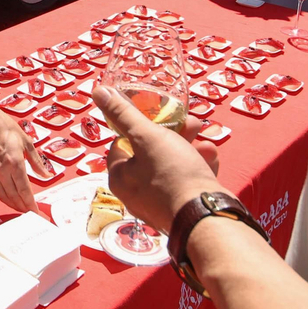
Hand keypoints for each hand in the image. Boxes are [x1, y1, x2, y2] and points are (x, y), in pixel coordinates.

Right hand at [0, 108, 40, 212]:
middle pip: (14, 197)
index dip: (31, 204)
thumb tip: (47, 175)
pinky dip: (6, 198)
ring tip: (24, 210)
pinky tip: (13, 199)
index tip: (37, 212)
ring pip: (4, 196)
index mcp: (15, 163)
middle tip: (33, 215)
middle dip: (24, 208)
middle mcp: (3, 170)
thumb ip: (37, 162)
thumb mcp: (27, 142)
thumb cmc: (7, 128)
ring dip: (14, 206)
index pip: (24, 190)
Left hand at [92, 84, 223, 233]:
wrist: (205, 217)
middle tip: (189, 121)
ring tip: (202, 134)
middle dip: (172, 133)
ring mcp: (160, 204)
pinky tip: (210, 156)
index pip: (120, 143)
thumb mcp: (146, 136)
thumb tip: (97, 91)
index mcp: (119, 176)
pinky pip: (187, 182)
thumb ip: (123, 113)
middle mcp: (135, 193)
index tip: (156, 115)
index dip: (138, 126)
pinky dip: (198, 166)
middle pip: (150, 154)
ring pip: (172, 166)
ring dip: (189, 147)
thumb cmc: (172, 174)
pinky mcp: (182, 210)